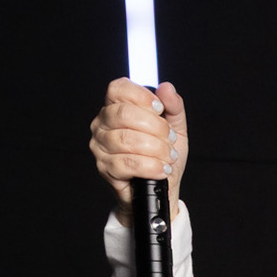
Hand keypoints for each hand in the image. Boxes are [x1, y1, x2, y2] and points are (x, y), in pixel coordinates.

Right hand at [90, 76, 187, 219]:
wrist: (163, 188)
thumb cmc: (164, 156)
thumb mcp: (175, 128)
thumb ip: (173, 107)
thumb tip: (167, 88)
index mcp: (117, 108)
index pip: (118, 89)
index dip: (141, 96)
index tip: (160, 109)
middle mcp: (103, 124)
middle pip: (124, 113)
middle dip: (155, 127)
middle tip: (169, 139)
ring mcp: (101, 146)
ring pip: (126, 139)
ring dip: (155, 149)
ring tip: (168, 157)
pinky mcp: (105, 168)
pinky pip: (127, 163)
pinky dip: (150, 166)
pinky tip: (161, 169)